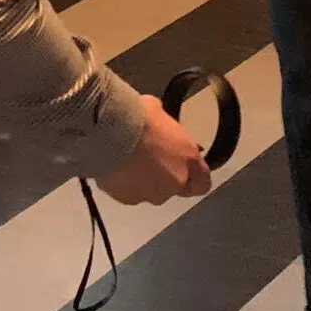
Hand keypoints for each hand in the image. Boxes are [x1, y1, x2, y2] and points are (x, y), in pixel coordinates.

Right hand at [95, 94, 212, 204]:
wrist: (108, 132)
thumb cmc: (137, 117)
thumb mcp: (160, 112)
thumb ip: (167, 129)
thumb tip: (160, 126)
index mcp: (189, 160)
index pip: (203, 183)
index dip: (193, 178)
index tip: (182, 168)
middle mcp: (174, 182)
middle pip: (174, 187)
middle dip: (163, 176)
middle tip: (148, 158)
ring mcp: (151, 193)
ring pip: (151, 191)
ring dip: (143, 180)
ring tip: (128, 162)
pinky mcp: (128, 199)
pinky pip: (130, 193)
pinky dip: (125, 184)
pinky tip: (116, 167)